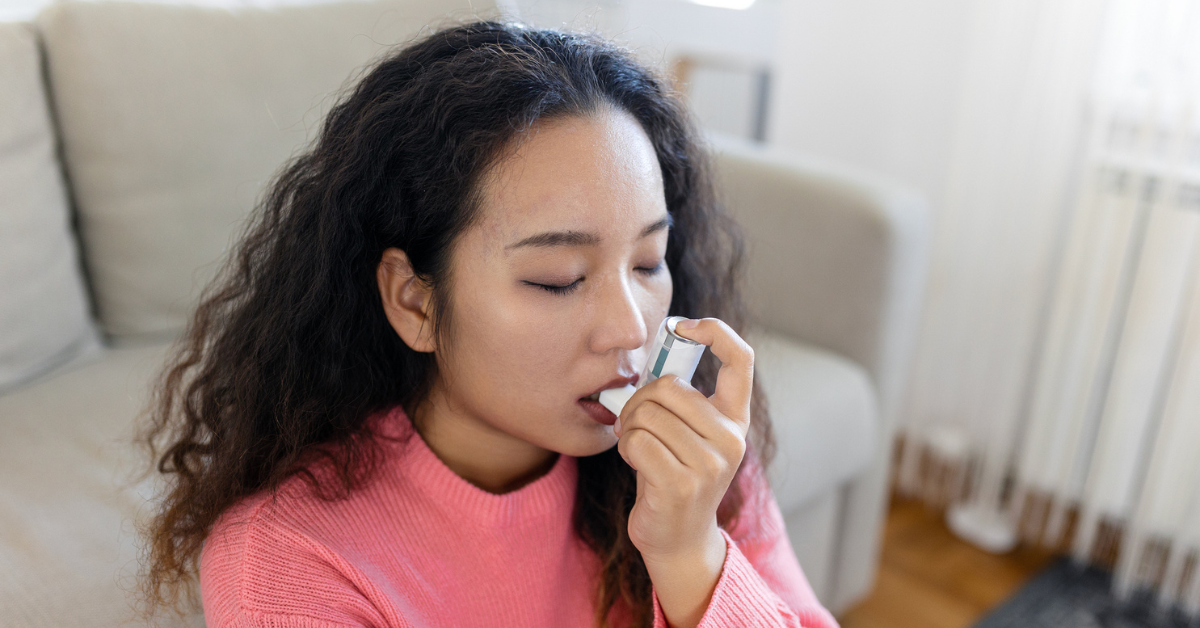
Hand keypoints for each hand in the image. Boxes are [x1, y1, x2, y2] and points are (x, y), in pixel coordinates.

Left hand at [613, 316, 752, 565]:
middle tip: (636, 422)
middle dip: (640, 400)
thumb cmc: (674, 473)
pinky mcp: (681, 484)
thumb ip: (681, 397)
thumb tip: (660, 345)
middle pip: (669, 386)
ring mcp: (709, 463)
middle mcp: (731, 438)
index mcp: (735, 419)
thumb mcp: (689, 432)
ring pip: (648, 414)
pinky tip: (638, 465)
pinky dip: (626, 449)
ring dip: (629, 427)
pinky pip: (636, 442)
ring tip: (638, 447)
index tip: (683, 326)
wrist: (679, 538)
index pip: (741, 359)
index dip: (715, 330)